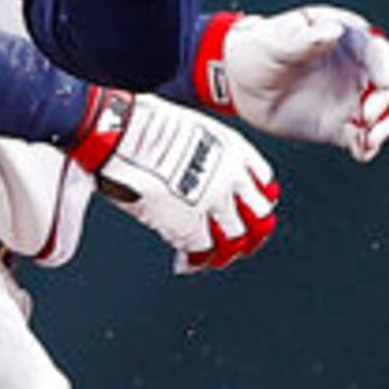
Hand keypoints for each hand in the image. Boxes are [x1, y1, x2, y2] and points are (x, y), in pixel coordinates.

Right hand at [76, 92, 280, 272]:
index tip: (250, 206)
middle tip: (242, 240)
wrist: (126, 136)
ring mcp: (215, 203)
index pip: (263, 181)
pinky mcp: (191, 225)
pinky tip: (184, 264)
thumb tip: (189, 168)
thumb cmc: (143, 124)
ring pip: (236, 238)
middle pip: (259, 215)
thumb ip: (202, 151)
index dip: (257, 197)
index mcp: (235, 149)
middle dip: (251, 230)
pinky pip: (202, 252)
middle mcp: (232, 177)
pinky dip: (194, 262)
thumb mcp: (191, 128)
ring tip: (213, 258)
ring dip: (225, 251)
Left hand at [201, 5, 388, 160]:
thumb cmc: (258, 49)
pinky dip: (366, 146)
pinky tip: (362, 151)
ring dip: (382, 127)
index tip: (382, 80)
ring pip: (379, 114)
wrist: (237, 82)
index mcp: (343, 40)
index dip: (384, 64)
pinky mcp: (336, 126)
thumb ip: (306, 38)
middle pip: (384, 84)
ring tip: (370, 138)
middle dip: (384, 101)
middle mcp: (352, 69)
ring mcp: (346, 98)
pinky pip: (360, 138)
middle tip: (368, 113)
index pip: (376, 48)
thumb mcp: (278, 39)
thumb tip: (333, 31)